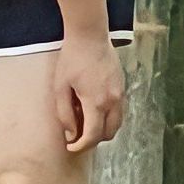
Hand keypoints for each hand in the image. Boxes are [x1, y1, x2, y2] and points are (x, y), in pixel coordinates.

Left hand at [53, 36, 126, 153]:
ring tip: (85, 123)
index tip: (71, 147)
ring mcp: (120, 94)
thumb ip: (65, 113)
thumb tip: (71, 134)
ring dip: (102, 130)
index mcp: (96, 102)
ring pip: (116, 124)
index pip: (93, 136)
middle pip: (108, 134)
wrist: (90, 36)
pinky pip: (118, 111)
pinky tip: (93, 110)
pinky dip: (107, 117)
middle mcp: (113, 101)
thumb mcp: (60, 87)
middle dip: (93, 140)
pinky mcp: (122, 87)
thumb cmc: (72, 59)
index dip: (81, 146)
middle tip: (77, 136)